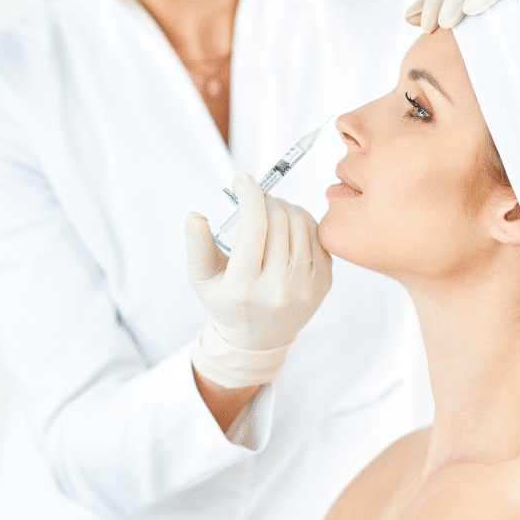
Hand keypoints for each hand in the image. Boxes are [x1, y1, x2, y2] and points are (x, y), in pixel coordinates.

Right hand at [185, 173, 331, 387]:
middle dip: (266, 198)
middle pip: (279, 221)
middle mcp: (278, 289)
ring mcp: (306, 287)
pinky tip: (288, 224)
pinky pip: (318, 236)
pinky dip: (303, 221)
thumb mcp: (202, 279)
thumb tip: (195, 215)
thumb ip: (196, 246)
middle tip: (255, 196)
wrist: (259, 339)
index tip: (242, 179)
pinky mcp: (324, 283)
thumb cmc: (226, 302)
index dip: (249, 194)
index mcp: (244, 287)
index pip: (253, 227)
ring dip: (285, 206)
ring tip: (271, 210)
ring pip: (301, 224)